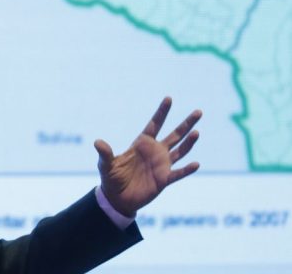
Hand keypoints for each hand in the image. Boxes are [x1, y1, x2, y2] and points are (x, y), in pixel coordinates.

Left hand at [95, 97, 200, 216]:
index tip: (169, 98)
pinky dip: (187, 169)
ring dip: (189, 142)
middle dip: (186, 124)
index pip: (154, 124)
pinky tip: (195, 164)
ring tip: (197, 132)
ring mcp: (161, 165)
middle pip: (174, 134)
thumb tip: (97, 142)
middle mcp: (155, 151)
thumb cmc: (111, 178)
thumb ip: (105, 153)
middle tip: (198, 111)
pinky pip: (178, 173)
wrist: (117, 198)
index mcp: (142, 144)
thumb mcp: (106, 165)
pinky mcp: (164, 179)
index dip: (162, 112)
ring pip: (180, 151)